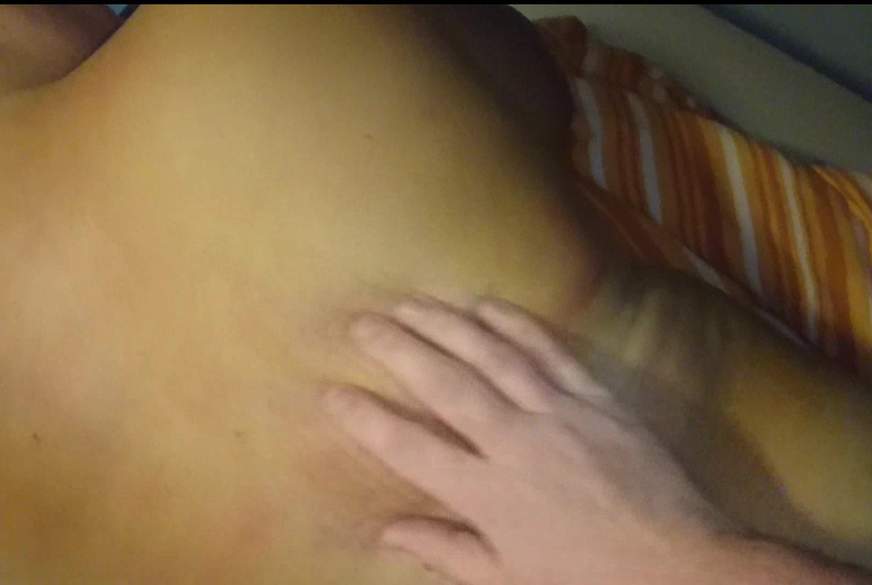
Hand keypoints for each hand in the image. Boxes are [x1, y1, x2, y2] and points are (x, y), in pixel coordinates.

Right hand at [323, 295, 729, 584]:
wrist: (682, 565)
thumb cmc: (589, 579)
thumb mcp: (510, 579)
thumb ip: (447, 551)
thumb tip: (387, 531)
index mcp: (489, 496)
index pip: (411, 449)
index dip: (366, 419)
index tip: (331, 392)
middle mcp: (515, 444)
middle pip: (446, 385)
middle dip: (398, 349)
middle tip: (363, 322)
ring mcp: (557, 414)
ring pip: (492, 355)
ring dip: (447, 324)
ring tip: (411, 302)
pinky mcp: (595, 397)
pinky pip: (548, 350)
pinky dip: (514, 323)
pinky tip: (485, 304)